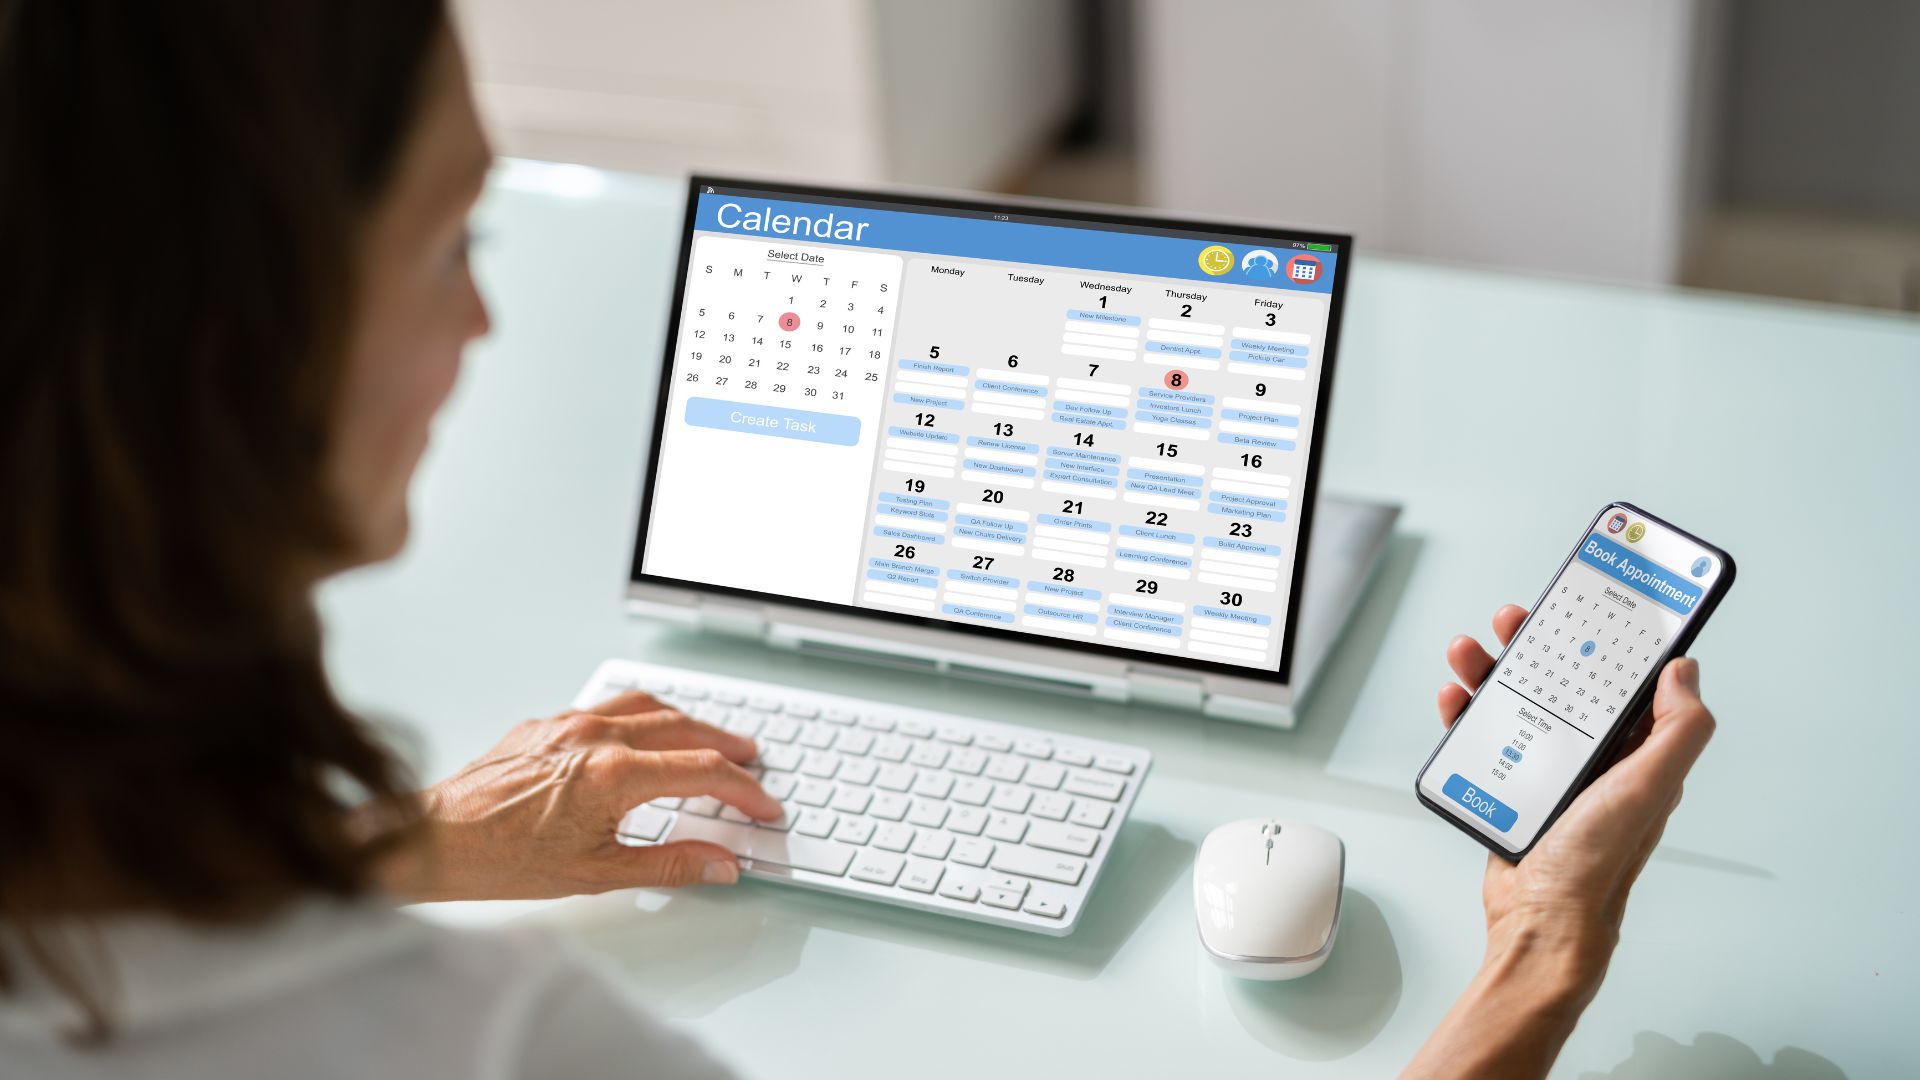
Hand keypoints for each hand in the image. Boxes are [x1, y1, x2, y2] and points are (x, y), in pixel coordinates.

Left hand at [379, 691, 781, 901]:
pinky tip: (645, 735)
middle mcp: (594, 737)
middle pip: (685, 729)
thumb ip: (670, 864)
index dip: (744, 790)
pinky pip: (608, 706)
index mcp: (614, 775)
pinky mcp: (545, 724)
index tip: (763, 806)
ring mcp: (568, 723)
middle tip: (752, 762)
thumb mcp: (597, 875)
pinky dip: (643, 717)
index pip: (703, 772)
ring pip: (648, 706)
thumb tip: (720, 864)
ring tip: (709, 739)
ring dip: (688, 722)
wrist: (435, 841)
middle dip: (726, 747)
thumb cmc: (501, 860)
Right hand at [1404, 605, 1715, 1079]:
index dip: (1605, 638)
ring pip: (1516, 703)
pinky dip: (1465, 715)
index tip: (1587, 604)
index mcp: (1633, 751)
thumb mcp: (1649, 788)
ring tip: (1468, 653)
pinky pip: (1484, 738)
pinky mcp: (1508, 787)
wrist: (1539, 922)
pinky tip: (1455, 702)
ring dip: (1489, 671)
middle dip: (1534, 645)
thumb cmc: (1596, 865)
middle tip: (1513, 620)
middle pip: (1560, 682)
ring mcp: (1547, 771)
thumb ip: (1676, 731)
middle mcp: (1592, 757)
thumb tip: (1685, 672)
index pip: (1621, 680)